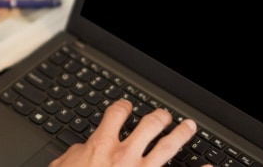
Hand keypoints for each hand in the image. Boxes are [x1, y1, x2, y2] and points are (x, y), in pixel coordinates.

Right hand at [50, 99, 199, 166]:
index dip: (123, 107)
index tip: (126, 106)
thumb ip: (74, 155)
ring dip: (181, 134)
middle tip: (164, 116)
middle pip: (149, 125)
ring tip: (188, 128)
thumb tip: (81, 149)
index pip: (116, 115)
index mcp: (101, 146)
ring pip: (168, 146)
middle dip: (159, 117)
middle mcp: (125, 156)